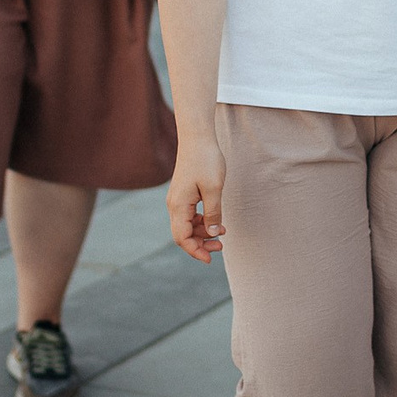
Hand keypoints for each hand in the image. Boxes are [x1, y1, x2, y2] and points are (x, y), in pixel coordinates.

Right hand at [167, 140, 225, 262]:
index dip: (195, 251)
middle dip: (200, 244)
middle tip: (221, 246)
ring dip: (202, 233)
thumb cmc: (206, 160)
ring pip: (186, 225)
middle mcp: (174, 204)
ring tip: (222, 234)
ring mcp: (177, 199)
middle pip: (182, 234)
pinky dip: (201, 222)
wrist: (197, 137)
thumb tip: (214, 233)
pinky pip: (189, 215)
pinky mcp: (183, 193)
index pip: (182, 238)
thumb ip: (213, 213)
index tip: (210, 259)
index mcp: (179, 205)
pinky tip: (215, 220)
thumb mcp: (214, 189)